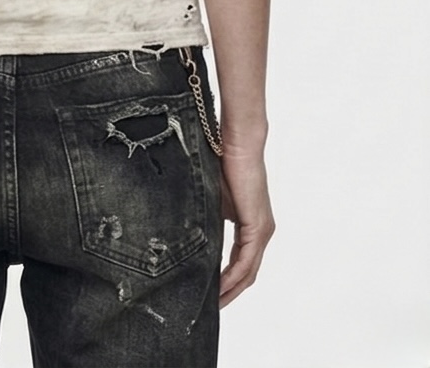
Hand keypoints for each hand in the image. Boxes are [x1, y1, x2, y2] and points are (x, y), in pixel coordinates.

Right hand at [217, 144, 275, 306]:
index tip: (209, 293)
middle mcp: (261, 232)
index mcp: (251, 226)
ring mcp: (262, 231)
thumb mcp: (213, 200)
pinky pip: (246, 261)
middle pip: (247, 274)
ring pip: (248, 272)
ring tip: (212, 304)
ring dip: (231, 290)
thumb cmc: (224, 164)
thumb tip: (191, 236)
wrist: (238, 145)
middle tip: (209, 308)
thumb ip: (208, 220)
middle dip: (229, 293)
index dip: (226, 280)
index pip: (241, 262)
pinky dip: (233, 277)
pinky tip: (219, 287)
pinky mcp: (258, 227)